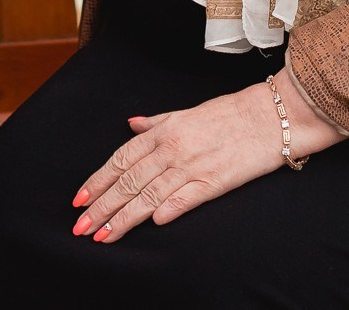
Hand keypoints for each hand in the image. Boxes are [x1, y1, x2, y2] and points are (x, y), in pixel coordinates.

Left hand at [70, 69, 344, 242]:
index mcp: (163, 131)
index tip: (78, 200)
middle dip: (101, 206)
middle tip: (80, 227)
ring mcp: (192, 166)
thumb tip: (131, 123)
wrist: (270, 115)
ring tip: (102, 236)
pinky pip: (185, 198)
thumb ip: (156, 121)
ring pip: (149, 195)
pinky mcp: (215, 182)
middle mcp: (172, 148)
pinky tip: (151, 224)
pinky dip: (167, 210)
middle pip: (128, 181)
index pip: (120, 159)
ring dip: (123, 218)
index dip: (97, 181)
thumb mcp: (186, 112)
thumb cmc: (229, 113)